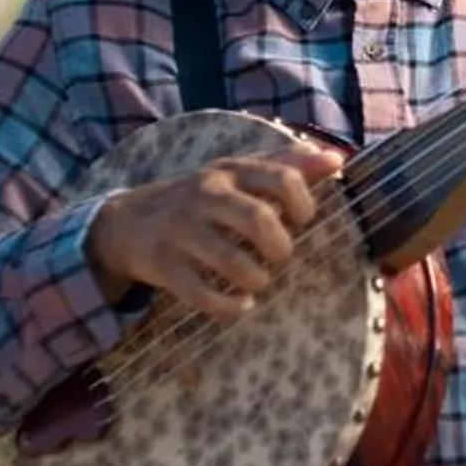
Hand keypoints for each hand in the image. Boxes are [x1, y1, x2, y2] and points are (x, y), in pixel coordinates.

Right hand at [84, 143, 346, 316]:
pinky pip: (203, 294)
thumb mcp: (239, 174)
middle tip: (279, 256)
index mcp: (231, 171)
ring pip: (233, 262)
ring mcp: (182, 230)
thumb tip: (336, 160)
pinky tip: (241, 304)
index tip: (301, 221)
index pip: (282, 178)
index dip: (303, 204)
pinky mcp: (165, 264)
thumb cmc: (201, 198)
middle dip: (280, 247)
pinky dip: (230, 306)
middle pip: (259, 220)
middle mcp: (206, 194)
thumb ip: (287, 166)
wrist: (128, 221)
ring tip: (258, 281)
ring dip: (257, 279)